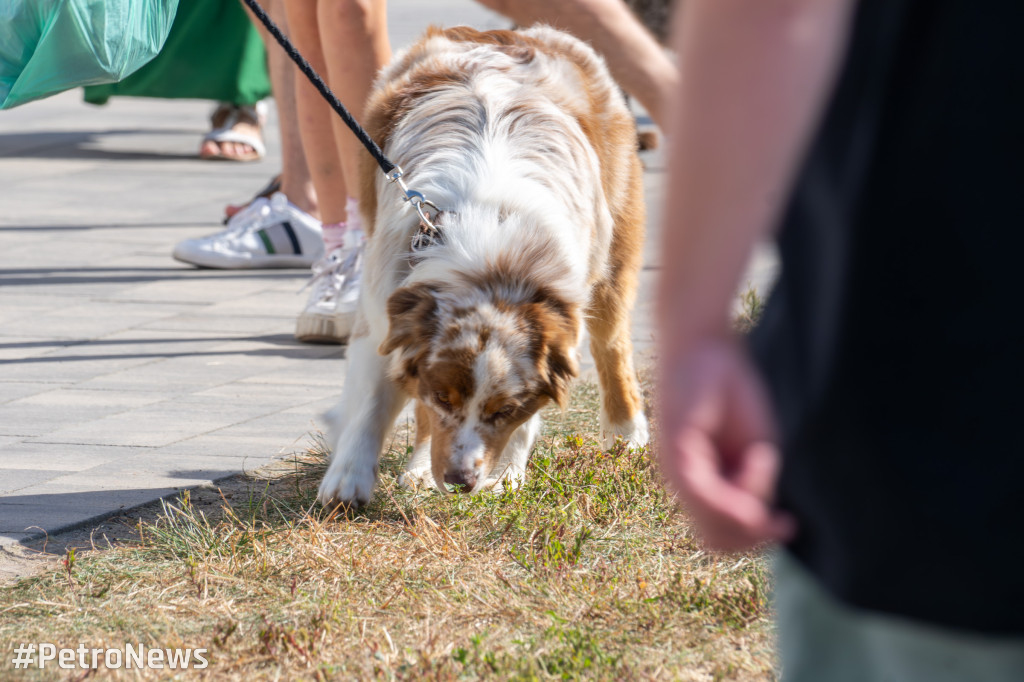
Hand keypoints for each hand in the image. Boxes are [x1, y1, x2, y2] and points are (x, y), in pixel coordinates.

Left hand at [658, 338, 795, 550]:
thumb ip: (754, 487)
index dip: (756, 541)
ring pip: (712, 523)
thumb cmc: (733, 393)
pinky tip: (758, 457)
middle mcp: (684, 485)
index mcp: (703, 487)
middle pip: (717, 541)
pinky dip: (741, 482)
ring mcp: (675, 471)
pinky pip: (705, 491)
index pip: (721, 540)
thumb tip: (754, 520)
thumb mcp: (756, 448)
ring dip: (749, 506)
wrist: (708, 349)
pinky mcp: (676, 450)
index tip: (789, 523)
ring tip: (763, 463)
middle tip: (780, 512)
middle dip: (753, 533)